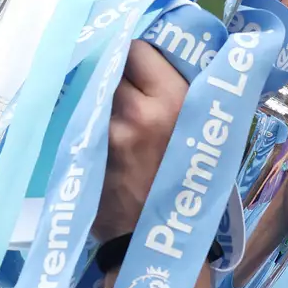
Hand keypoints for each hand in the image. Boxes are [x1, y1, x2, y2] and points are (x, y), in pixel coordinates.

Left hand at [95, 41, 187, 240]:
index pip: (139, 48)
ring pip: (92, 89)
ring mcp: (107, 131)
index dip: (136, 54)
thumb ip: (184, 95)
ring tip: (107, 105)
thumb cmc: (191, 184)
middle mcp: (138, 109)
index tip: (138, 64)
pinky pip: (81, 116)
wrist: (161, 239)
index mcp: (176, 99)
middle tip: (119, 82)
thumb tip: (164, 59)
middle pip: (110, 64)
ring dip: (98, 92)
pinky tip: (93, 127)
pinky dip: (86, 116)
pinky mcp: (85, 150)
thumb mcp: (206, 132)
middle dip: (114, 69)